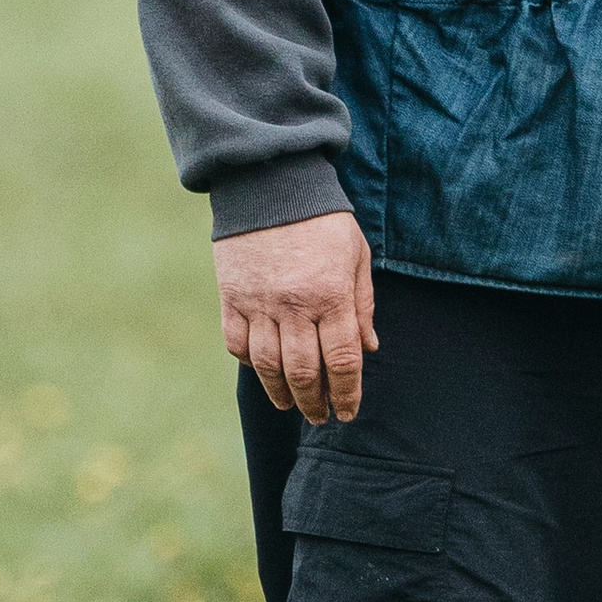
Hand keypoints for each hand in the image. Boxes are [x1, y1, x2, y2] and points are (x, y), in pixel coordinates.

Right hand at [216, 212, 377, 425]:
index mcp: (332, 295)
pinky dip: (250, 362)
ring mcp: (259, 303)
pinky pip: (237, 343)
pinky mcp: (232, 296)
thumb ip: (363, 304)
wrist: (272, 184)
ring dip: (281, 393)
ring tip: (292, 405)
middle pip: (303, 372)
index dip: (347, 393)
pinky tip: (263, 370)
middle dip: (315, 402)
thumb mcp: (357, 255)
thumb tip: (370, 349)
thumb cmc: (323, 220)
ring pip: (268, 366)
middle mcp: (294, 305)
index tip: (348, 412)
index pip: (342, 360)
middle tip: (320, 417)